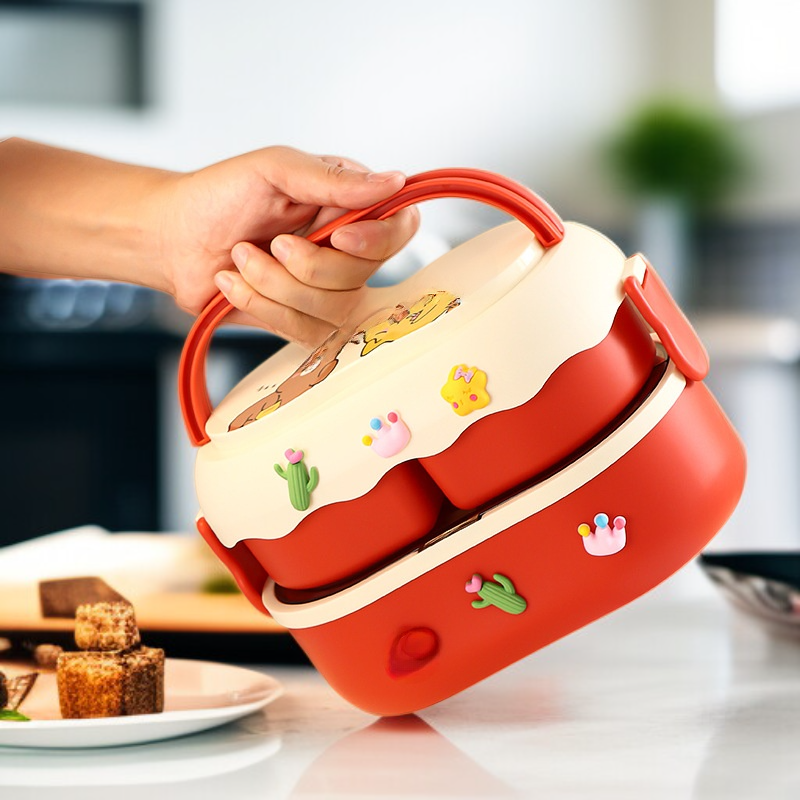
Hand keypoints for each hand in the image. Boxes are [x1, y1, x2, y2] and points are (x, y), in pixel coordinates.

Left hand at [158, 146, 418, 346]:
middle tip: (271, 242)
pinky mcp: (304, 321)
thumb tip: (394, 181)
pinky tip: (235, 284)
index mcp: (348, 205)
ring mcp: (327, 288)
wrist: (171, 239)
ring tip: (242, 258)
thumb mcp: (275, 169)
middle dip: (310, 265)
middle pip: (365, 274)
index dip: (376, 240)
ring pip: (335, 308)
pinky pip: (306, 332)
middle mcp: (346, 249)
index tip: (337, 236)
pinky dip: (262, 305)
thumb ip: (334, 180)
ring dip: (277, 285)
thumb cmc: (218, 196)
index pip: (398, 227)